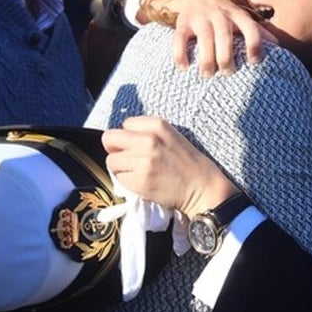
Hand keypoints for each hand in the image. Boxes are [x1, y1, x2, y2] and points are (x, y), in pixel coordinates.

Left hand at [103, 116, 238, 217]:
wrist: (201, 187)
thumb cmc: (188, 162)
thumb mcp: (171, 135)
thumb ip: (147, 132)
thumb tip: (121, 138)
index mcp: (157, 125)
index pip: (124, 124)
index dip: (128, 136)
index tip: (136, 145)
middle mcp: (148, 140)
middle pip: (109, 139)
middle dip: (115, 149)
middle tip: (127, 159)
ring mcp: (143, 161)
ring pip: (111, 161)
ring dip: (121, 168)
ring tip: (138, 172)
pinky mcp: (140, 181)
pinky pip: (119, 178)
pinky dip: (126, 182)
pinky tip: (142, 182)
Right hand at [168, 0, 270, 76]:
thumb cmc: (225, 15)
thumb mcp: (242, 19)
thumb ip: (259, 32)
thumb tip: (281, 48)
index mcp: (237, 15)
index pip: (250, 28)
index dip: (254, 45)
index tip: (254, 62)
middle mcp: (219, 14)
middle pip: (224, 35)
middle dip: (226, 56)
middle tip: (228, 73)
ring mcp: (200, 17)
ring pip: (204, 37)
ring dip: (206, 58)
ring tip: (207, 74)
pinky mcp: (182, 23)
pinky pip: (179, 39)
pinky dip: (180, 54)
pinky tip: (184, 67)